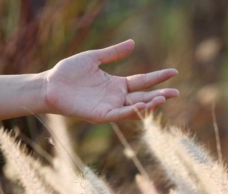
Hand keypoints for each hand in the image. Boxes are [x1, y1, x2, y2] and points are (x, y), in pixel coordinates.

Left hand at [43, 39, 178, 122]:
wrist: (50, 85)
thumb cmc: (68, 72)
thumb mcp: (93, 58)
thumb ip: (113, 53)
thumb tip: (133, 43)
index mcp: (117, 85)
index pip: (143, 82)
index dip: (158, 77)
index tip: (174, 72)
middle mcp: (116, 98)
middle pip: (144, 97)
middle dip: (160, 96)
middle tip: (176, 93)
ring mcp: (110, 107)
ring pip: (135, 108)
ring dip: (149, 105)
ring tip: (162, 99)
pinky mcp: (101, 115)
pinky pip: (120, 114)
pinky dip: (133, 111)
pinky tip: (143, 106)